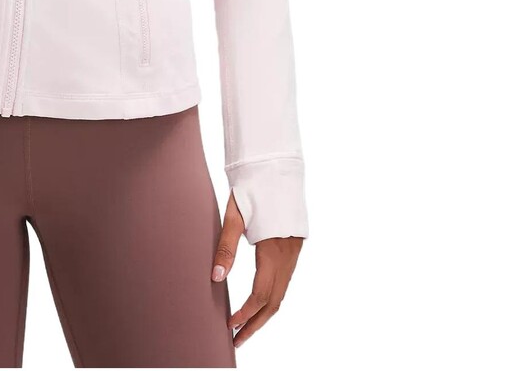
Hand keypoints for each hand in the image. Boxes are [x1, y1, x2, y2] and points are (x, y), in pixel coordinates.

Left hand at [212, 191, 302, 347]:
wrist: (274, 168)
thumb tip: (216, 277)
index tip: (229, 326)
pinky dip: (271, 298)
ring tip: (244, 328)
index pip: (260, 295)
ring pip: (281, 294)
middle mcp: (288, 256)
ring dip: (263, 313)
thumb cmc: (251, 188)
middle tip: (236, 340)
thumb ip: (225, 247)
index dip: (245, 314)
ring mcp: (294, 253)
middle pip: (274, 302)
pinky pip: (284, 282)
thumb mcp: (233, 216)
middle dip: (255, 323)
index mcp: (273, 250)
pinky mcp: (293, 249)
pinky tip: (258, 304)